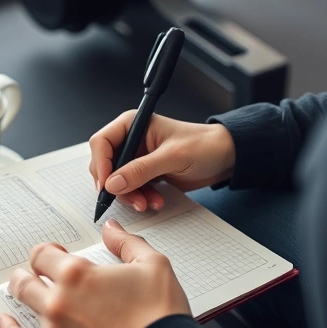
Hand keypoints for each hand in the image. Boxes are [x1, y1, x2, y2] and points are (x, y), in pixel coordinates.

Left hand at [0, 220, 190, 327]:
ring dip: (21, 296)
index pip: (42, 255)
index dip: (47, 254)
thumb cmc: (160, 315)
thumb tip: (111, 229)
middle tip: (34, 275)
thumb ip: (127, 243)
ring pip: (21, 306)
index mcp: (77, 274)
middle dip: (28, 274)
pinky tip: (3, 323)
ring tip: (22, 292)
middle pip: (25, 280)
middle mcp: (58, 300)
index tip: (54, 257)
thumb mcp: (154, 266)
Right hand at [88, 111, 235, 211]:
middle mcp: (132, 140)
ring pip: (118, 181)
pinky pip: (132, 189)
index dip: (101, 164)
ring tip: (148, 203)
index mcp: (133, 124)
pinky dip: (140, 198)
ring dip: (130, 196)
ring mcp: (138, 158)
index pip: (102, 142)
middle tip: (133, 199)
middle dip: (117, 185)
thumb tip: (113, 183)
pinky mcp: (146, 173)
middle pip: (106, 165)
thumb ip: (141, 170)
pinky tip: (155, 201)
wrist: (225, 158)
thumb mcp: (172, 157)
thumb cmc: (203, 146)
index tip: (108, 185)